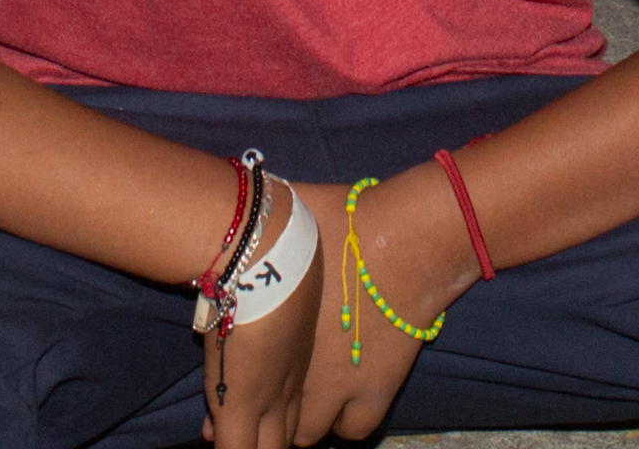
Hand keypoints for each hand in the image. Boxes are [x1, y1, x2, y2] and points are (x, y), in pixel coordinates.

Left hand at [214, 173, 465, 445]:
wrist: (405, 241)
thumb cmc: (344, 221)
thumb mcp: (286, 217)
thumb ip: (260, 228)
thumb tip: (241, 212)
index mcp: (264, 334)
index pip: (234, 389)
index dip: (237, 392)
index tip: (241, 382)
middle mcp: (293, 371)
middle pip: (269, 417)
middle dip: (270, 406)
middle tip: (278, 389)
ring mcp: (336, 388)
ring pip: (308, 432)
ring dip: (306, 417)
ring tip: (310, 397)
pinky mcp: (376, 392)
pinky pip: (354, 430)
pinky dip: (346, 422)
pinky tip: (344, 404)